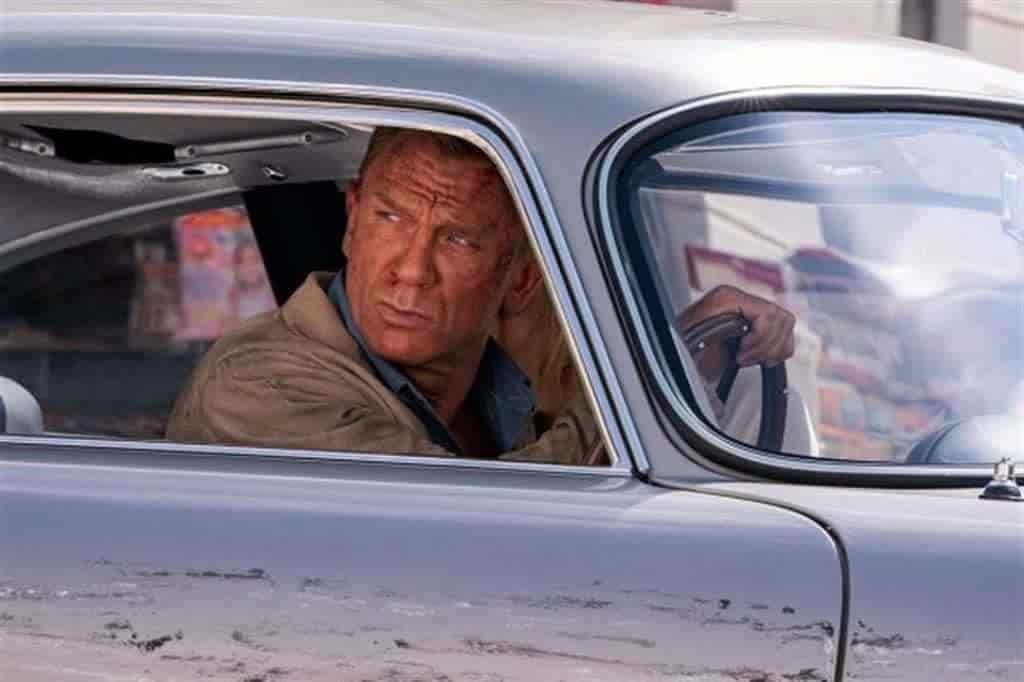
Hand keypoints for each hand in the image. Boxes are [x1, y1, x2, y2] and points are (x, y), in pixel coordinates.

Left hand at [679, 285, 795, 372]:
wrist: (673, 357)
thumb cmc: (681, 349)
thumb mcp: (695, 341)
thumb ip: (719, 333)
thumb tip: (742, 336)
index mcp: (726, 298)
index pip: (767, 312)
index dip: (760, 337)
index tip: (742, 355)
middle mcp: (740, 299)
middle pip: (781, 318)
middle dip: (766, 345)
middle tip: (744, 359)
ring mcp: (749, 310)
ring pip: (785, 324)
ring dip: (773, 348)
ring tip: (750, 359)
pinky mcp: (755, 325)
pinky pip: (784, 333)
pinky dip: (777, 349)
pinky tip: (759, 358)